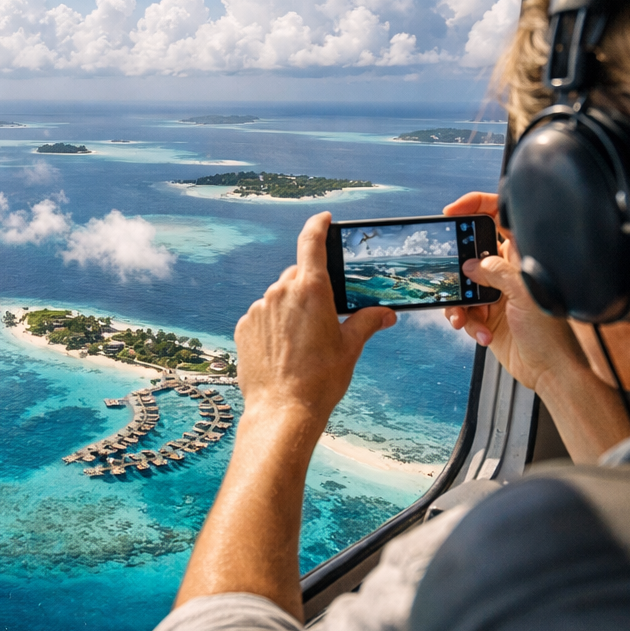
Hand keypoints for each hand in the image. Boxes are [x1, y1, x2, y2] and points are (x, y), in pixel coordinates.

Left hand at [235, 212, 395, 427]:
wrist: (282, 411)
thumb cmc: (320, 380)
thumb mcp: (350, 348)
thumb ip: (367, 322)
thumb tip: (386, 314)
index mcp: (310, 289)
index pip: (312, 241)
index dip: (318, 225)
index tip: (323, 218)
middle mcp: (280, 292)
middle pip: (298, 275)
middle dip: (312, 288)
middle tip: (325, 314)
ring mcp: (258, 309)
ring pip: (279, 297)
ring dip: (291, 309)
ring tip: (304, 342)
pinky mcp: (243, 326)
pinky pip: (262, 316)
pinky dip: (274, 325)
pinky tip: (285, 351)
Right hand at [441, 192, 586, 395]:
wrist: (549, 371)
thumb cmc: (551, 334)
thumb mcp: (524, 294)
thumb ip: (496, 272)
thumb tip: (471, 265)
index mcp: (521, 257)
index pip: (498, 218)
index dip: (475, 206)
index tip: (452, 211)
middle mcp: (506, 272)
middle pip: (471, 252)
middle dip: (456, 264)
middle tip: (450, 272)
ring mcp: (494, 294)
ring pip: (461, 285)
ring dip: (458, 302)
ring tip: (464, 317)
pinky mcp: (485, 317)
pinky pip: (462, 311)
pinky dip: (466, 322)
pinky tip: (480, 333)